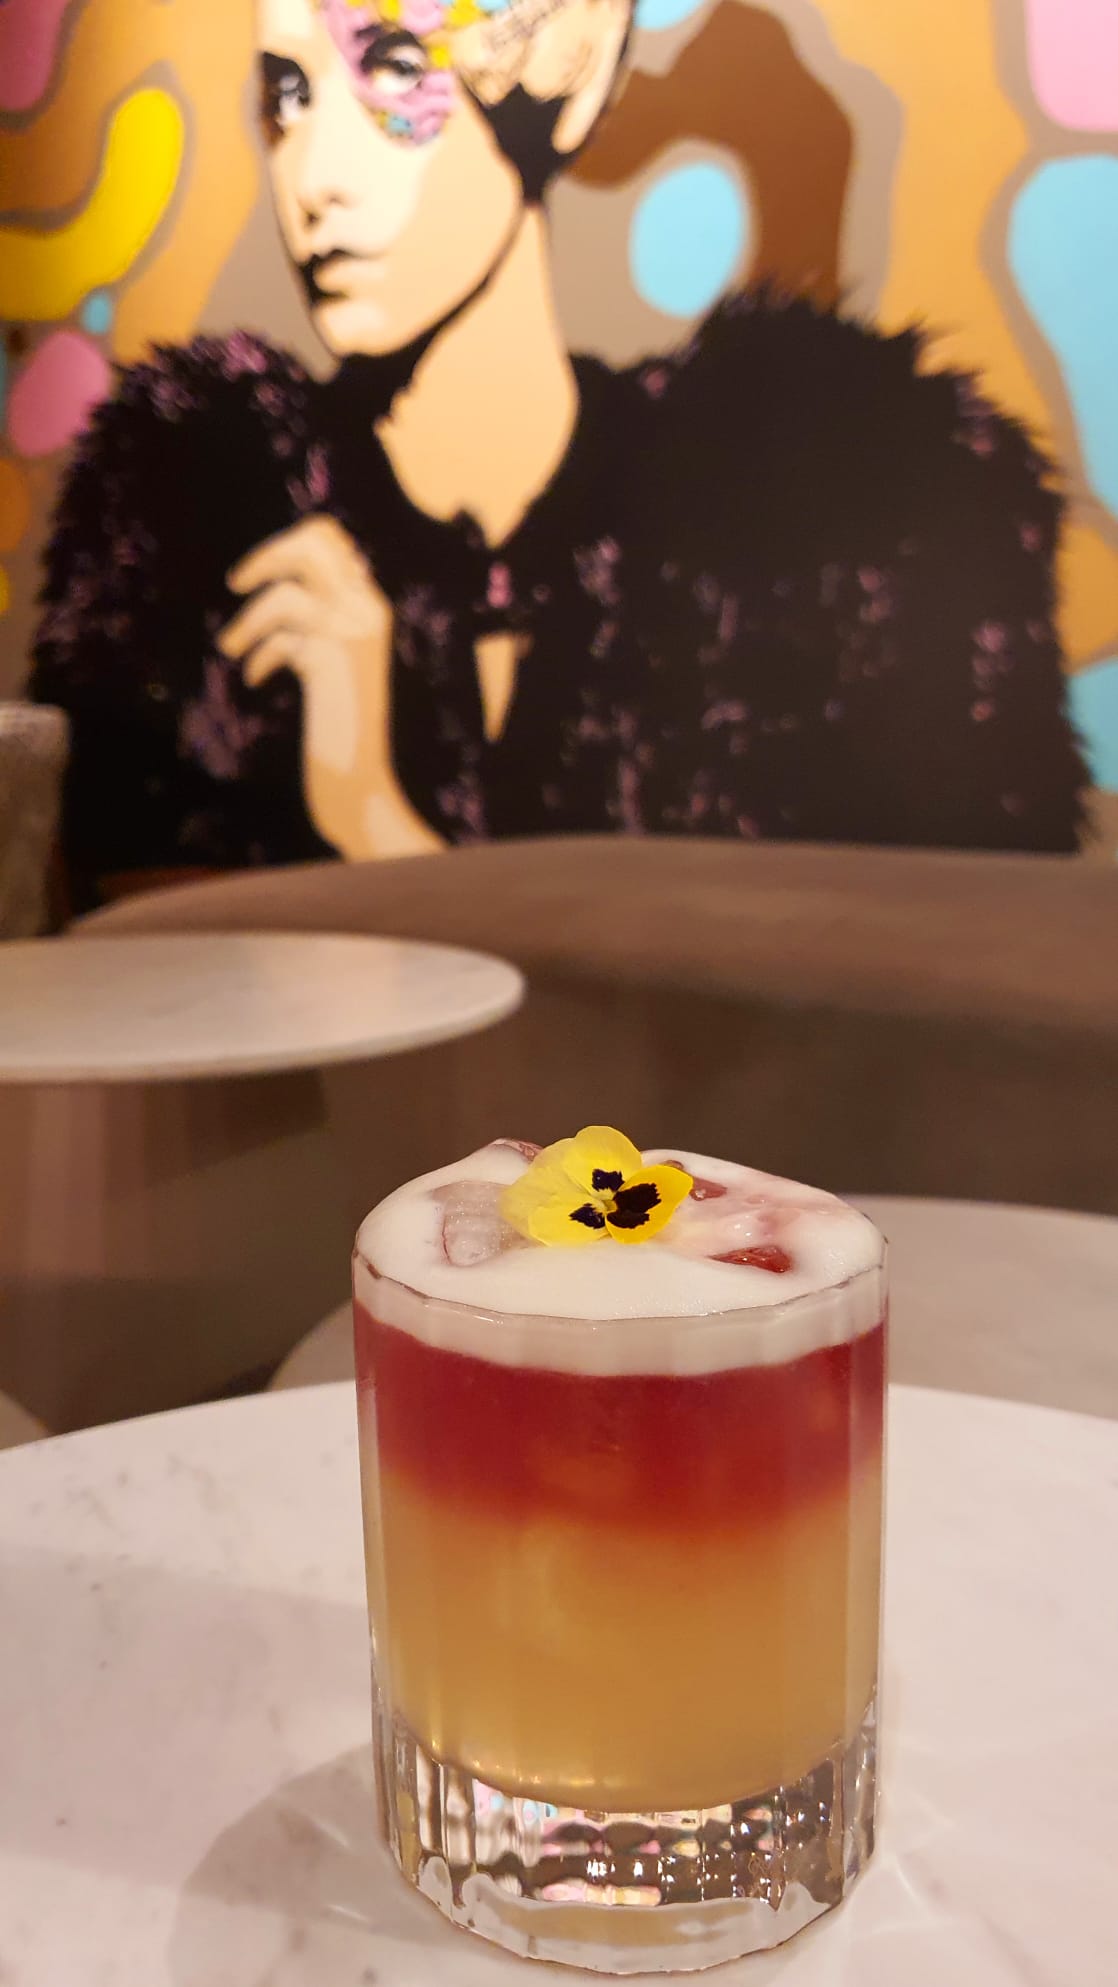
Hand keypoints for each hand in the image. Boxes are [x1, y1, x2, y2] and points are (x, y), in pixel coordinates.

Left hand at [219, 516, 439, 858]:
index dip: (291, 542)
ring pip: (289, 590)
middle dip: (267, 556)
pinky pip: (282, 629)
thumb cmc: (338, 727)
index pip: (334, 540)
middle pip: (315, 543)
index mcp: (370, 608)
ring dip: (249, 619)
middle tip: (236, 584)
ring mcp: (354, 630)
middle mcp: (368, 610)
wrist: (359, 777)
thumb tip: (273, 586)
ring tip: (230, 648)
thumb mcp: (327, 664)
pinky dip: (260, 651)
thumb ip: (312, 626)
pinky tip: (254, 678)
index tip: (258, 575)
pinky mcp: (335, 654)